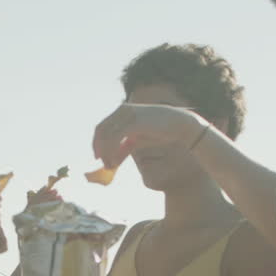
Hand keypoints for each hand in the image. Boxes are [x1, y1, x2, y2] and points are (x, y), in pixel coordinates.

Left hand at [92, 103, 208, 169]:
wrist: (179, 125)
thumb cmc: (159, 132)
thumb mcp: (137, 141)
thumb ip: (123, 149)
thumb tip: (110, 162)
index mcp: (122, 111)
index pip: (102, 126)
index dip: (96, 142)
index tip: (98, 156)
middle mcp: (123, 110)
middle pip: (101, 130)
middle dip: (99, 148)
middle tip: (102, 163)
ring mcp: (129, 115)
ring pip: (107, 135)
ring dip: (106, 153)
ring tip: (110, 165)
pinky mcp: (135, 122)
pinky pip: (116, 137)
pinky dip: (112, 151)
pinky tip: (115, 162)